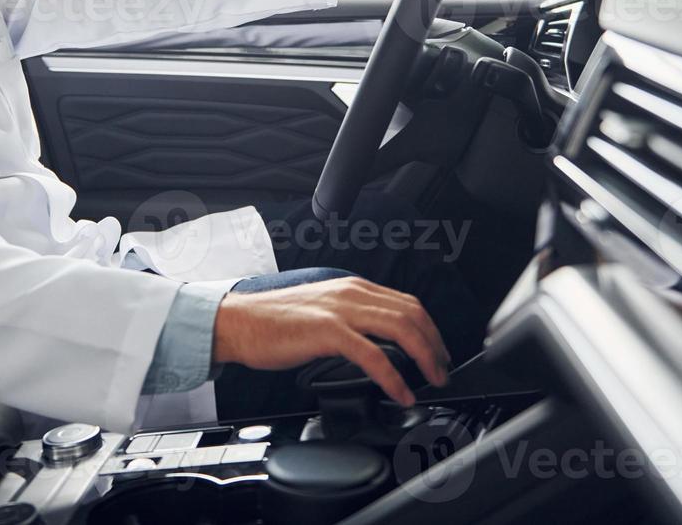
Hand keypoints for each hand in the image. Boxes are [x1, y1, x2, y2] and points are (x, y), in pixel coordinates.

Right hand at [212, 276, 450, 406]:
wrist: (238, 323)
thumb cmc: (273, 323)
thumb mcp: (320, 312)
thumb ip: (349, 320)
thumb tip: (376, 344)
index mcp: (352, 288)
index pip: (406, 302)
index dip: (429, 329)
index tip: (438, 352)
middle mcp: (351, 293)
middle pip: (411, 314)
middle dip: (435, 344)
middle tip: (443, 371)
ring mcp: (339, 310)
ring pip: (400, 328)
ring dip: (424, 357)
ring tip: (432, 380)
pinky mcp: (327, 331)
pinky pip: (372, 355)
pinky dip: (393, 377)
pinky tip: (400, 392)